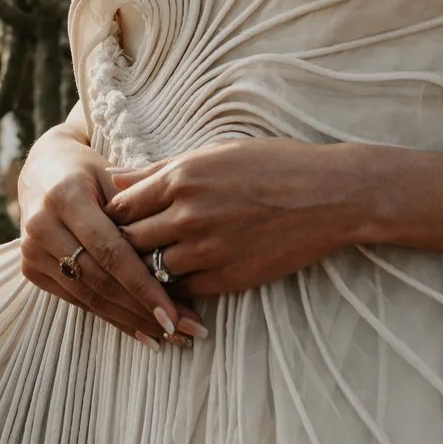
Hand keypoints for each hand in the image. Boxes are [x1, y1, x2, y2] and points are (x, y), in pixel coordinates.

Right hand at [15, 125, 204, 344]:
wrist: (42, 170)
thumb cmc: (88, 171)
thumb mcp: (113, 176)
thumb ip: (139, 210)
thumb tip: (179, 255)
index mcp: (64, 196)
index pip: (109, 250)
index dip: (143, 285)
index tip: (175, 313)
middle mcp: (42, 226)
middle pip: (99, 280)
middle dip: (144, 310)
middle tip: (184, 330)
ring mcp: (32, 251)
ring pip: (89, 297)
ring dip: (131, 320)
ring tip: (171, 335)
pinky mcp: (31, 270)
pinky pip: (77, 300)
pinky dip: (112, 316)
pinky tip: (142, 330)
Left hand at [103, 138, 364, 299]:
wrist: (330, 196)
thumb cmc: (275, 164)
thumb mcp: (215, 153)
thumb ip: (161, 169)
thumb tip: (116, 176)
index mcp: (182, 178)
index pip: (120, 206)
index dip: (113, 216)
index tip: (114, 220)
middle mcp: (188, 215)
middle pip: (129, 241)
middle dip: (123, 245)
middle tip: (123, 248)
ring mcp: (207, 250)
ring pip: (152, 270)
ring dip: (149, 269)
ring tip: (151, 265)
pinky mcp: (228, 278)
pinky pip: (184, 289)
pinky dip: (178, 286)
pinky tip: (182, 278)